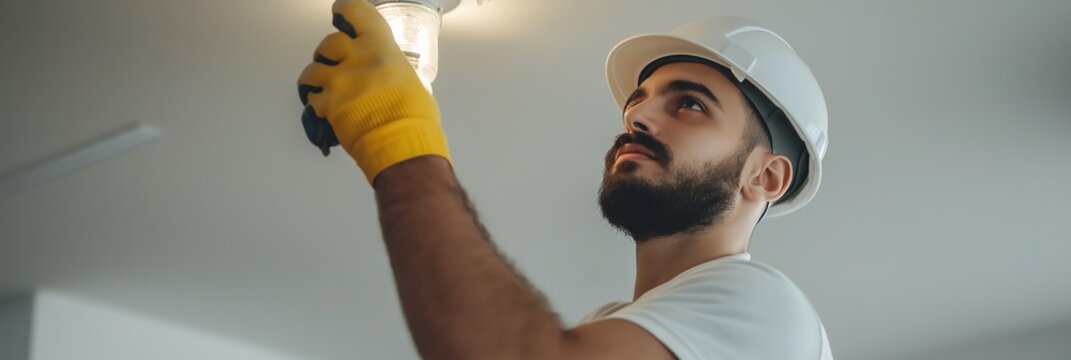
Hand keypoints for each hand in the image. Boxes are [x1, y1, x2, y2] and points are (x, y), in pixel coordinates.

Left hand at [298, 0, 450, 184]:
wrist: (402, 144)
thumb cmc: (415, 117)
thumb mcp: (412, 81)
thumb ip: (394, 70)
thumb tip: (391, 75)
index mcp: (380, 47)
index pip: (355, 12)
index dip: (344, 10)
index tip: (340, 13)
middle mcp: (356, 58)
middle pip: (329, 42)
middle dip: (328, 52)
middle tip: (332, 60)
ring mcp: (339, 81)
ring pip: (312, 70)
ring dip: (315, 78)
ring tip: (321, 87)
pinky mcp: (327, 105)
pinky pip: (312, 99)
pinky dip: (316, 103)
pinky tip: (324, 109)